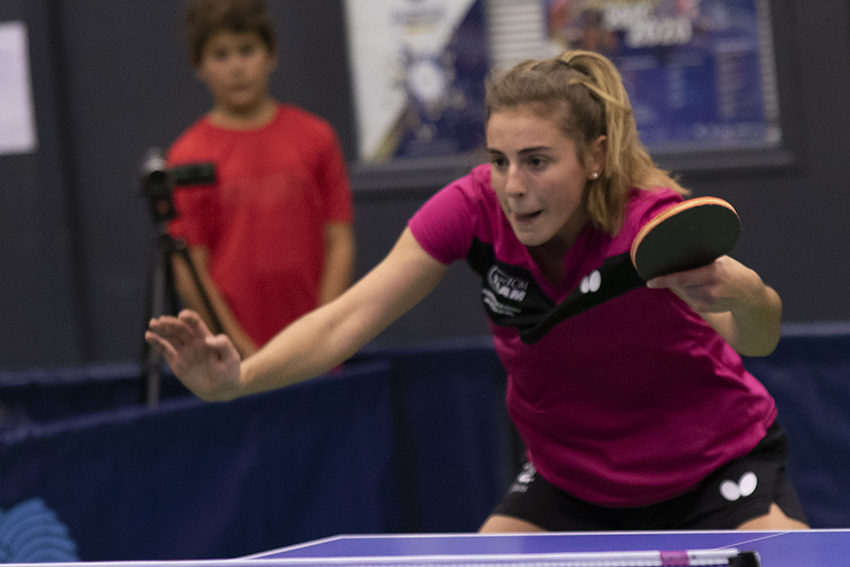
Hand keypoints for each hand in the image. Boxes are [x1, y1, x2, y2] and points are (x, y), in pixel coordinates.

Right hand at [145, 310, 241, 400]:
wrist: (222, 390)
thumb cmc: (230, 372)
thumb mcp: (231, 357)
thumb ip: (223, 345)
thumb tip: (208, 339)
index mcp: (206, 337)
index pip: (195, 323)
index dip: (189, 317)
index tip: (182, 316)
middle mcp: (194, 342)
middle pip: (180, 328)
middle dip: (171, 323)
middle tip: (161, 321)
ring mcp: (184, 352)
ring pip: (171, 336)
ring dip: (161, 329)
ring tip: (153, 323)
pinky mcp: (176, 363)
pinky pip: (165, 350)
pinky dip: (156, 342)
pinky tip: (149, 336)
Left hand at [646, 256, 760, 313]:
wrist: (748, 293)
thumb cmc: (732, 272)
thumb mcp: (721, 261)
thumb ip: (702, 260)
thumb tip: (678, 255)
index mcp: (712, 273)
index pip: (682, 277)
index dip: (664, 280)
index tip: (650, 282)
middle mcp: (709, 289)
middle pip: (682, 283)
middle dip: (682, 277)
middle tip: (696, 273)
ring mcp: (707, 301)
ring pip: (685, 290)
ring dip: (689, 285)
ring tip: (706, 282)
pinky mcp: (704, 309)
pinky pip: (690, 298)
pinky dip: (693, 293)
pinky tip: (707, 290)